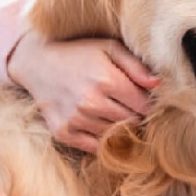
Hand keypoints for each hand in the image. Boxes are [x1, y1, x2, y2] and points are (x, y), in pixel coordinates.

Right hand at [7, 31, 159, 152]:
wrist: (36, 63)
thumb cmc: (79, 53)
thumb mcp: (108, 48)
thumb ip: (136, 66)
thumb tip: (158, 85)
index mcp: (106, 80)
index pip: (143, 105)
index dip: (148, 104)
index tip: (143, 99)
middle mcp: (91, 102)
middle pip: (132, 122)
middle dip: (135, 116)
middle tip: (129, 106)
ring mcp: (75, 119)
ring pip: (115, 135)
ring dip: (118, 127)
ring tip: (111, 111)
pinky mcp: (63, 133)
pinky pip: (95, 147)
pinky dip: (102, 139)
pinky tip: (99, 123)